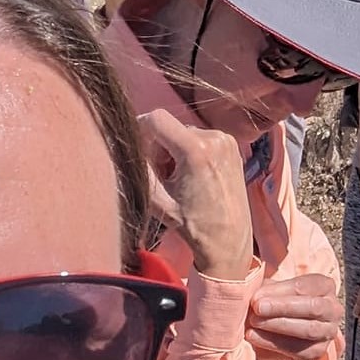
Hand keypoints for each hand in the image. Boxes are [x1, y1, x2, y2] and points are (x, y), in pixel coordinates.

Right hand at [141, 108, 252, 280]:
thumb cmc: (194, 225)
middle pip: (171, 129)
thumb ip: (139, 168)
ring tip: (181, 181)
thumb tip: (127, 145)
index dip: (141, 129)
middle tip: (164, 178)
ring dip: (176, 152)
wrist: (228, 241)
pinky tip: (195, 177)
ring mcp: (226, 141)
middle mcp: (214, 138)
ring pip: (185, 134)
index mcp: (195, 150)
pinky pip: (201, 139)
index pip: (156, 119)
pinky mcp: (233, 146)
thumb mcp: (157, 199)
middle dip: (161, 149)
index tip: (137, 148)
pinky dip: (192, 153)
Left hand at [245, 272, 341, 359]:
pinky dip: (273, 343)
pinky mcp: (318, 351)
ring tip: (253, 322)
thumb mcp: (274, 290)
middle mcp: (332, 309)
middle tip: (257, 308)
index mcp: (324, 286)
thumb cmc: (279, 303)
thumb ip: (267, 289)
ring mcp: (328, 331)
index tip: (257, 296)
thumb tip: (254, 294)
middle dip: (282, 308)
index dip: (280, 291)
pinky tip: (253, 336)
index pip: (305, 286)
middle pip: (312, 307)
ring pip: (308, 329)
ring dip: (278, 325)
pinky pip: (298, 349)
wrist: (281, 332)